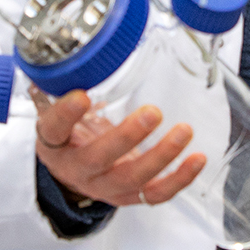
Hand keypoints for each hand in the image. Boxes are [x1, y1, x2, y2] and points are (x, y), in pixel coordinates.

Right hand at [34, 89, 207, 207]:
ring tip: (183, 131)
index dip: (66, 115)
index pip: (53, 130)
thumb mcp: (60, 113)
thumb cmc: (69, 136)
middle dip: (127, 137)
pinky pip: (156, 194)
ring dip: (161, 156)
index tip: (81, 96)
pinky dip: (180, 178)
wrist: (73, 174)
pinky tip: (197, 159)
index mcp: (54, 145)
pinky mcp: (130, 196)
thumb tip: (84, 53)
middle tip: (151, 113)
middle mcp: (78, 169)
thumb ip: (67, 87)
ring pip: (132, 178)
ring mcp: (105, 186)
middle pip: (99, 158)